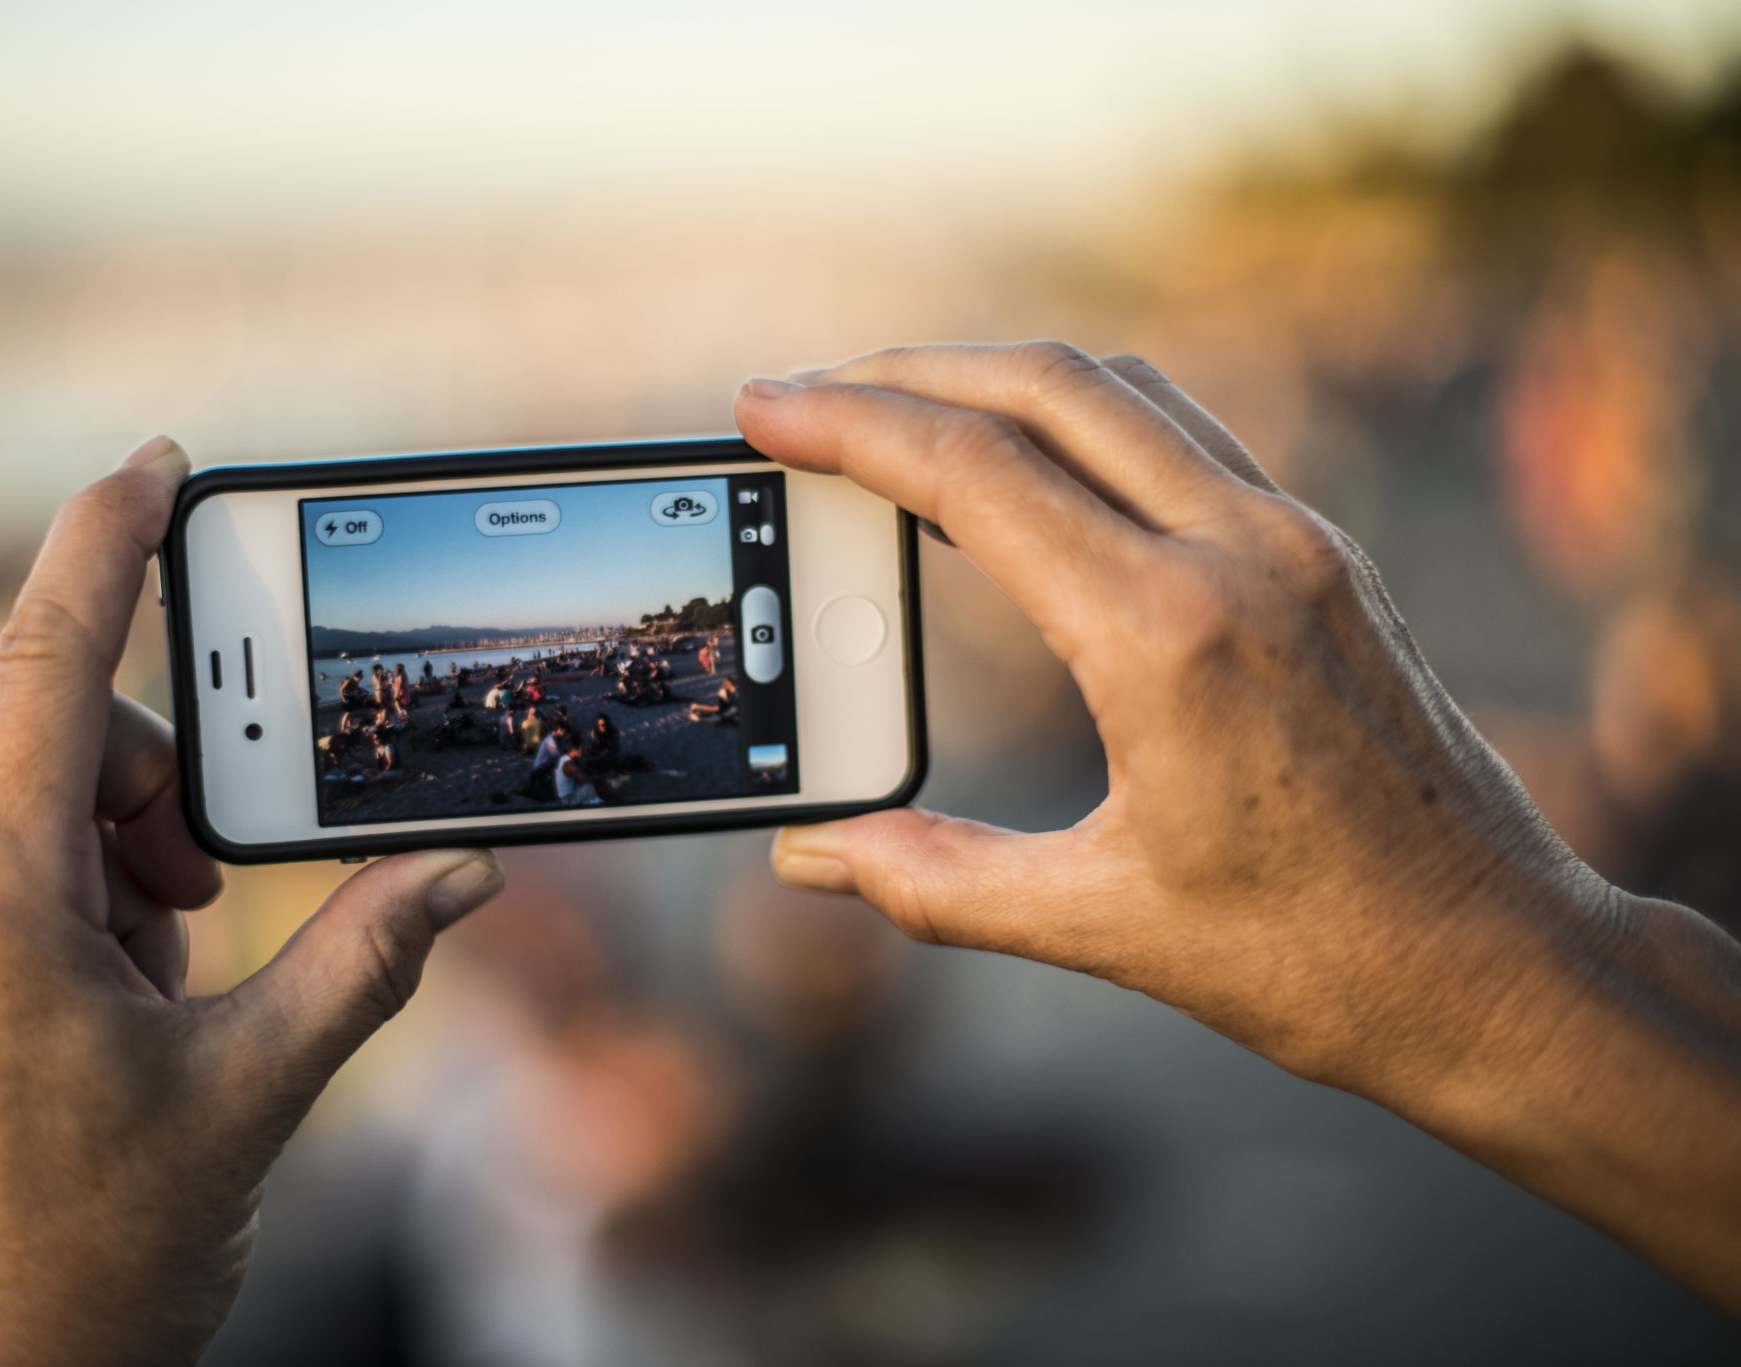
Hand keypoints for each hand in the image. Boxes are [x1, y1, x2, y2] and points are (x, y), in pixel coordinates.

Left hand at [0, 438, 504, 1366]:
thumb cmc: (107, 1252)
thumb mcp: (260, 1090)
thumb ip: (370, 956)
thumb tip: (470, 867)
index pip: (52, 666)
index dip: (107, 541)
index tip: (157, 462)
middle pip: (47, 726)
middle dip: (157, 767)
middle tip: (212, 885)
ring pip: (17, 791)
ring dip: (117, 836)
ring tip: (167, 962)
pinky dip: (71, 880)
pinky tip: (120, 986)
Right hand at [736, 343, 1740, 1311]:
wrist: (1505, 967)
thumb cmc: (1317, 959)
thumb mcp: (1100, 921)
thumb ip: (933, 879)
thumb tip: (811, 860)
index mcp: (1169, 636)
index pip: (976, 473)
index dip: (850, 426)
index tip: (764, 408)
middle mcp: (1243, 553)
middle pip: (1045, 384)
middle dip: (904, 373)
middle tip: (803, 398)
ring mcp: (1299, 540)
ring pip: (1122, 389)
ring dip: (996, 379)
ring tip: (897, 416)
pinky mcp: (1327, 555)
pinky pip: (1184, 433)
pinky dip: (1081, 418)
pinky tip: (1028, 468)